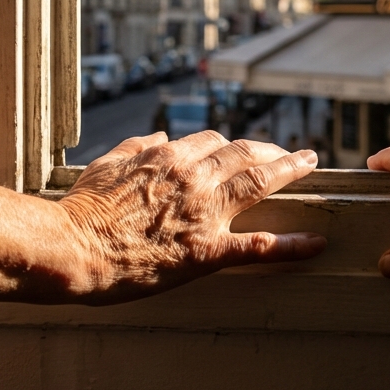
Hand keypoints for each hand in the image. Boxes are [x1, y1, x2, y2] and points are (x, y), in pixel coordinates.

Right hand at [58, 131, 325, 303]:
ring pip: (258, 183)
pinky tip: (314, 243)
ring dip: (289, 171)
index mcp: (169, 158)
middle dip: (273, 150)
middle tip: (293, 152)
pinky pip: (258, 245)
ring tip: (309, 166)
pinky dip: (291, 244)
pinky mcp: (207, 251)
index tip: (244, 150)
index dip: (232, 145)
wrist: (75, 248)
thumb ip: (137, 147)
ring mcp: (204, 213)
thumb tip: (162, 138)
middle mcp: (193, 177)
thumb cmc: (83, 208)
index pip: (211, 142)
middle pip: (244, 154)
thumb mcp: (107, 164)